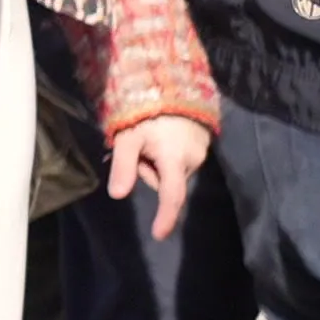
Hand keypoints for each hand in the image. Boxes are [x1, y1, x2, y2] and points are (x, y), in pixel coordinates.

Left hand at [108, 113, 210, 239]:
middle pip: (164, 181)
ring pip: (170, 171)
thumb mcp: (128, 137)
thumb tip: (117, 195)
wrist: (174, 85)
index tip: (159, 235)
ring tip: (149, 136)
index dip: (166, 217)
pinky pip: (178, 161)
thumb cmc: (147, 112)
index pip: (172, 196)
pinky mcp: (202, 146)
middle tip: (137, 146)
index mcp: (175, 160)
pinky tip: (160, 136)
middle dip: (147, 171)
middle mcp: (193, 161)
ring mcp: (200, 153)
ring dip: (156, 162)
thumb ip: (123, 166)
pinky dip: (166, 155)